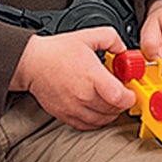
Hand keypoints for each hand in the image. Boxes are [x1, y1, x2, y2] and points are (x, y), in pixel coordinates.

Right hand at [17, 26, 135, 130]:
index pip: (120, 97)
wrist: (31, 63)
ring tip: (108, 100)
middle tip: (119, 92)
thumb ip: (111, 38)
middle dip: (121, 102)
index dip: (130, 96)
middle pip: (114, 110)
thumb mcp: (87, 36)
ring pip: (103, 120)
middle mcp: (84, 96)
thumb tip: (122, 48)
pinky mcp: (66, 115)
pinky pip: (88, 125)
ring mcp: (74, 108)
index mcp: (92, 77)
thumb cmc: (55, 52)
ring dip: (110, 112)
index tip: (129, 90)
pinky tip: (96, 109)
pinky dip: (96, 120)